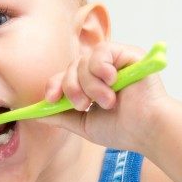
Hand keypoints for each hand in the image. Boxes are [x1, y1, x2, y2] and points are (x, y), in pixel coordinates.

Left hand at [38, 42, 169, 151]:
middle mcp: (101, 71)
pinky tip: (111, 81)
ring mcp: (114, 61)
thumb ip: (60, 116)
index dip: (54, 85)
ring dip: (90, 84)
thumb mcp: (83, 124)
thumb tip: (35, 114)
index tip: (51, 100)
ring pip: (83, 61)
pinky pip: (102, 51)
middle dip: (72, 88)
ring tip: (107, 101)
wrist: (147, 130)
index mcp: (91, 85)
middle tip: (85, 105)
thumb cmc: (122, 129)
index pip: (64, 76)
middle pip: (71, 68)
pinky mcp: (127, 53)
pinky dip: (101, 68)